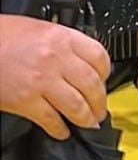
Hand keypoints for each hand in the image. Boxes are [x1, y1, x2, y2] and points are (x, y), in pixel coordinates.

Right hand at [0, 15, 109, 138]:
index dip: (106, 73)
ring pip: (76, 105)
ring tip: (88, 123)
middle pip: (92, 85)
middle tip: (100, 110)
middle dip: (100, 102)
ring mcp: (42, 81)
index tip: (105, 82)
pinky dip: (59, 129)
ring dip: (86, 118)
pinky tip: (62, 131)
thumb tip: (80, 59)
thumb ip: (64, 43)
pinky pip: (50, 119)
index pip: (99, 57)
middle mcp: (56, 59)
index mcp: (62, 38)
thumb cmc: (5, 36)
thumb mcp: (42, 28)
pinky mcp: (26, 101)